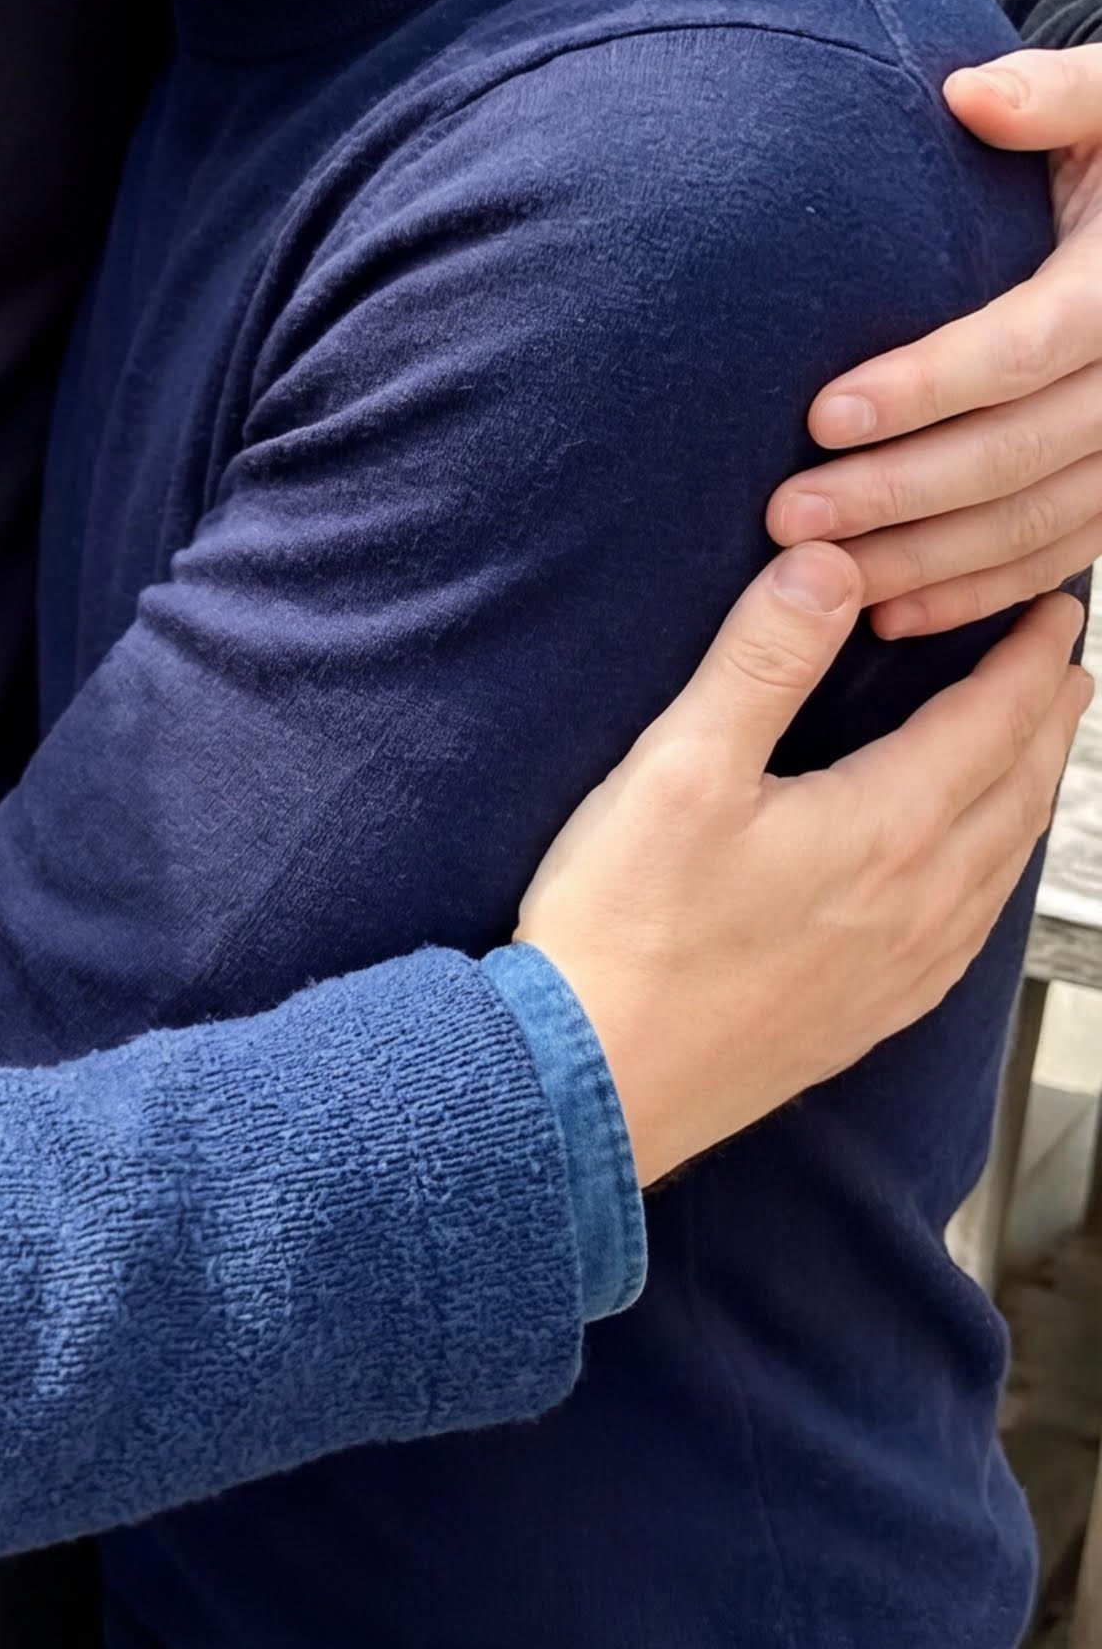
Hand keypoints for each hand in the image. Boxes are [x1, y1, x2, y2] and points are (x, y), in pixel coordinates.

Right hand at [518, 539, 1083, 1187]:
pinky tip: (974, 877)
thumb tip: (828, 565)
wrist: (592, 1083)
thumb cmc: (623, 930)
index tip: (1053, 612)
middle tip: (1064, 670)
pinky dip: (995, 874)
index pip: (990, 724)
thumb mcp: (679, 769)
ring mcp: (901, 970)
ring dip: (1031, 795)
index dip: (1027, 662)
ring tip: (1035, 755)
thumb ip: (761, 660)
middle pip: (1016, 793)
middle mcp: (917, 904)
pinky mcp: (869, 1017)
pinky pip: (970, 931)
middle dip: (1047, 721)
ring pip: (1002, 866)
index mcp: (884, 830)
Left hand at [768, 45, 1101, 635]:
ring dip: (928, 560)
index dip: (930, 385)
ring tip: (818, 576)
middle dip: (901, 493)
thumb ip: (1059, 96)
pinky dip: (982, 591)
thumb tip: (972, 95)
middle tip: (785, 515)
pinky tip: (894, 614)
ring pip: (1040, 523)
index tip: (825, 413)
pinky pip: (1064, 552)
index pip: (1029, 347)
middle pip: (1022, 454)